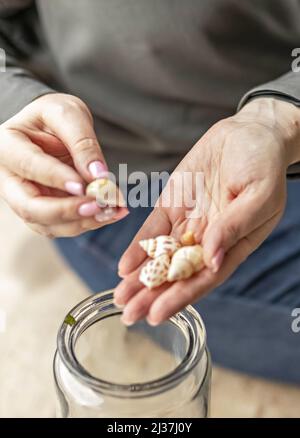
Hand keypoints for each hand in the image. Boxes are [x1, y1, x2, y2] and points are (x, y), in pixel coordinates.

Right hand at [0, 93, 127, 236]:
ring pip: (48, 224)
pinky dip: (89, 222)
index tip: (84, 185)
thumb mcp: (69, 114)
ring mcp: (24, 200)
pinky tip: (112, 212)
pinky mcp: (42, 214)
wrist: (53, 128)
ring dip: (83, 221)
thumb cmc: (55, 116)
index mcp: (7, 146)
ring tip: (114, 209)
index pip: (29, 166)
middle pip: (30, 207)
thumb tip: (98, 176)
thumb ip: (83, 143)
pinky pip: (63, 226)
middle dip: (66, 211)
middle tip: (98, 206)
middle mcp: (10, 179)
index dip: (56, 179)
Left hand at [114, 98, 298, 325]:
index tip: (157, 315)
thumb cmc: (263, 164)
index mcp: (233, 244)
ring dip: (140, 278)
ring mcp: (188, 222)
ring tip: (120, 297)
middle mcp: (208, 239)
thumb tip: (212, 261)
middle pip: (177, 274)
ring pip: (160, 256)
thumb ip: (234, 227)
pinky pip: (152, 230)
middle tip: (128, 314)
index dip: (181, 297)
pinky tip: (124, 265)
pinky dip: (139, 247)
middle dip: (152, 295)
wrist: (248, 132)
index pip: (204, 278)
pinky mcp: (172, 205)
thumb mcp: (258, 195)